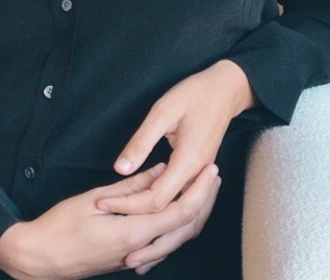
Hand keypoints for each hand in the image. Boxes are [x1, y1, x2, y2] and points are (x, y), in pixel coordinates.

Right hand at [0, 162, 220, 278]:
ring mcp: (134, 256)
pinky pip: (161, 241)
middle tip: (213, 174)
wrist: (40, 259)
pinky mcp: (127, 257)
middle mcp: (139, 249)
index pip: (180, 212)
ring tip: (201, 186)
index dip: (200, 191)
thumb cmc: (61, 226)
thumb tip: (159, 170)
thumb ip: (131, 187)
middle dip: (204, 200)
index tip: (211, 169)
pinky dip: (174, 222)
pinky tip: (175, 206)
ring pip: (175, 236)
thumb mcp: (96, 198)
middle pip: (185, 227)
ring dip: (192, 211)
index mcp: (134, 233)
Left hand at [97, 60, 256, 222]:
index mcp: (188, 161)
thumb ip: (141, 142)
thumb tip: (120, 169)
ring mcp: (202, 177)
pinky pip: (188, 208)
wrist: (226, 89)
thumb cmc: (193, 95)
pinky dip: (170, 220)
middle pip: (170, 216)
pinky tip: (151, 220)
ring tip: (131, 240)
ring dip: (159, 232)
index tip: (103, 203)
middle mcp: (198, 176)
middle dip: (141, 224)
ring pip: (183, 219)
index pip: (156, 199)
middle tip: (112, 228)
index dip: (128, 205)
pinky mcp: (201, 175)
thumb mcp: (162, 111)